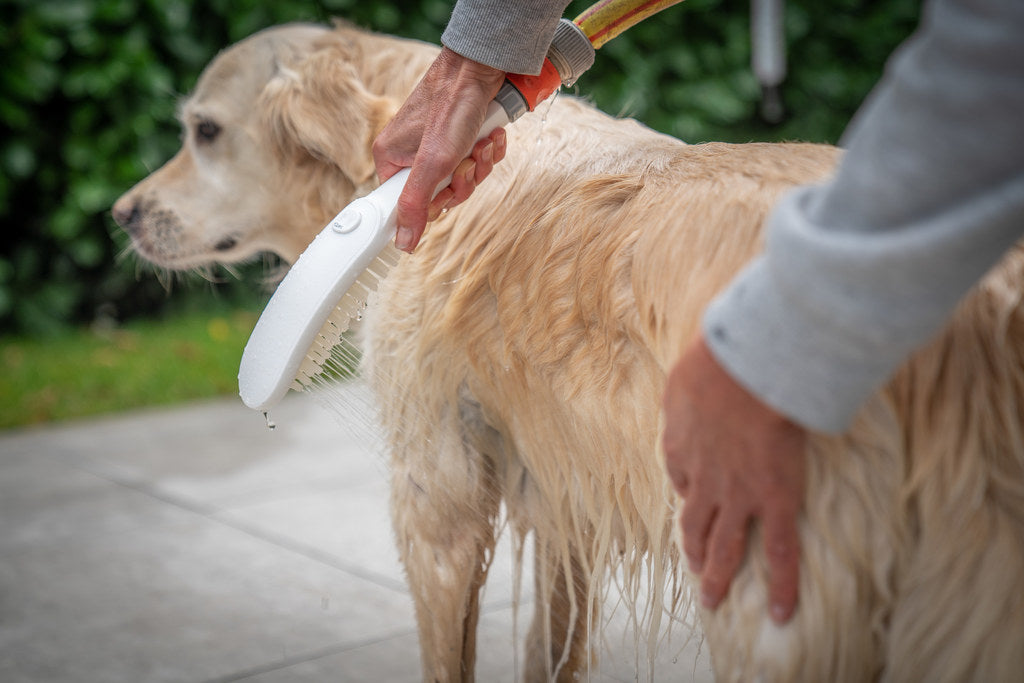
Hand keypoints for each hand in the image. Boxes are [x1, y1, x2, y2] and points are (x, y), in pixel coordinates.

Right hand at [372, 47, 507, 251]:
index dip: (434, 203)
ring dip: (479, 164)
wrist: (479, 67)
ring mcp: (436, 146)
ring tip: (481, 143)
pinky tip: (490, 135)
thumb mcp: (432, 164)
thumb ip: (415, 205)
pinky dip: (488, 151)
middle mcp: (411, 154)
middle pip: (441, 195)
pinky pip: (475, 160)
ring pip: (463, 179)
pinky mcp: (459, 137)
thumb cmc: (452, 107)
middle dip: (463, 180)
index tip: (446, 191)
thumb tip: (402, 244)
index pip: (409, 206)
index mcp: (391, 160)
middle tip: (467, 161)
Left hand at [662, 335, 805, 623]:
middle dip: (694, 553)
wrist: (745, 368)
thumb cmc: (715, 362)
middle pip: (694, 525)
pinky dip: (780, 586)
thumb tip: (690, 387)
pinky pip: (779, 552)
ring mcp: (738, 495)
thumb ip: (687, 391)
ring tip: (714, 599)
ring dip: (717, 576)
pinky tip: (780, 612)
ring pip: (724, 547)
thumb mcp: (684, 376)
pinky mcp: (774, 500)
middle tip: (695, 574)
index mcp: (680, 446)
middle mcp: (703, 480)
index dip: (688, 493)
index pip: (681, 478)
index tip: (694, 498)